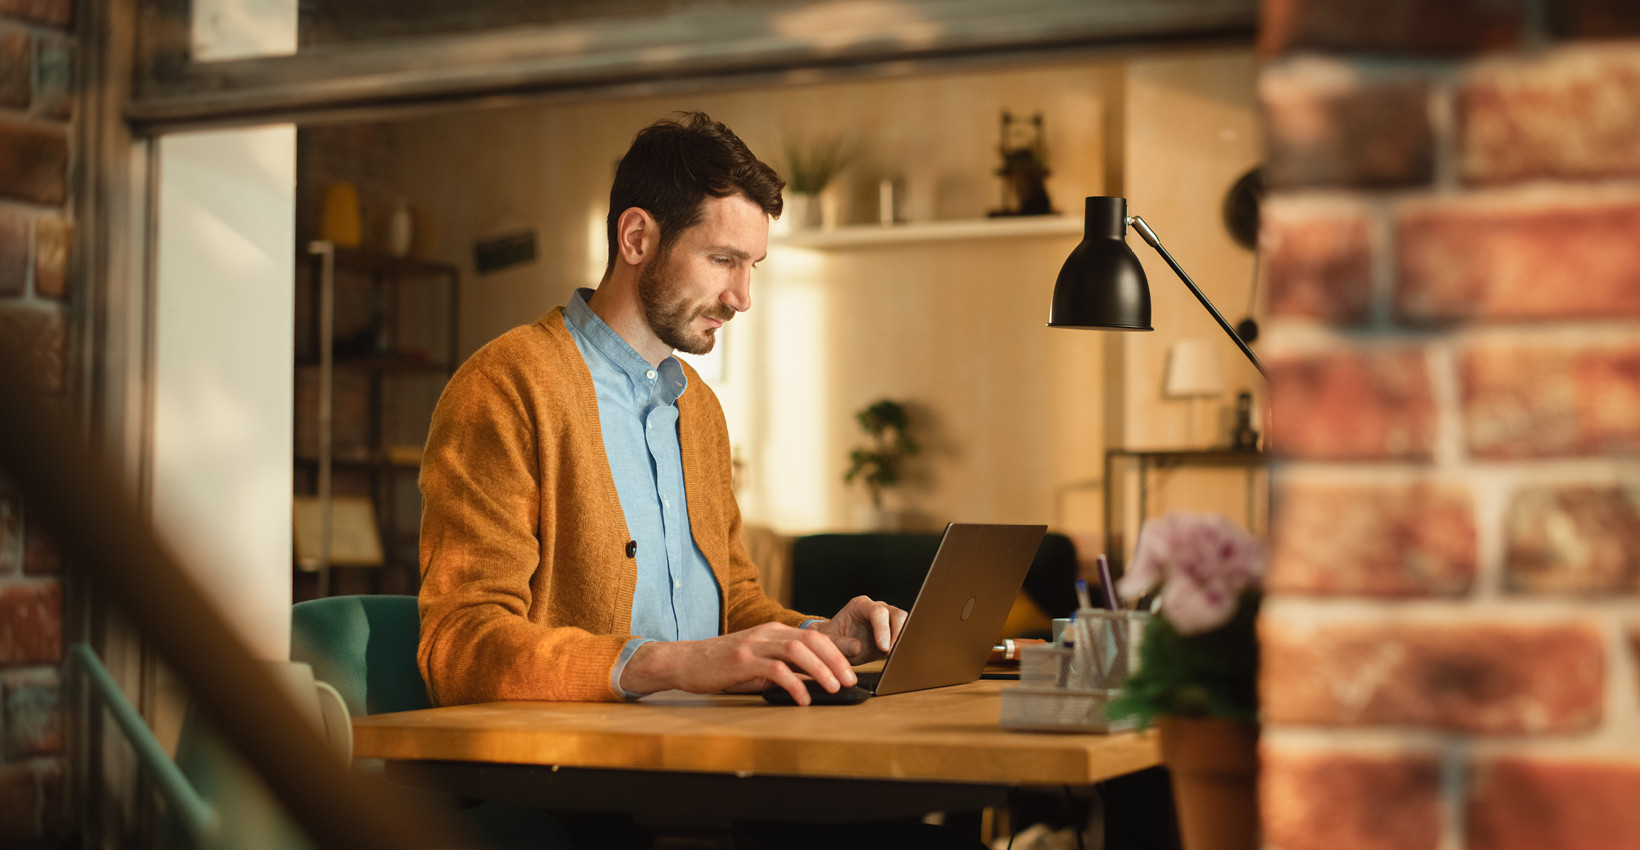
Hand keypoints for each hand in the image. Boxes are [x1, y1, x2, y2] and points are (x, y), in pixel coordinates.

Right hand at [619, 622, 857, 705]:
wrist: (684, 661)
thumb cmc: (721, 666)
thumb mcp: (757, 663)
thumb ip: (782, 666)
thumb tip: (813, 681)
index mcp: (773, 632)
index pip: (814, 636)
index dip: (836, 653)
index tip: (851, 671)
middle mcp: (767, 634)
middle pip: (811, 640)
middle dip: (835, 660)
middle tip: (849, 680)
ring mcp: (754, 645)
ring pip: (797, 651)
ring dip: (820, 670)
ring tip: (833, 688)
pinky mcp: (742, 661)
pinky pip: (775, 670)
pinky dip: (794, 684)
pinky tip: (802, 698)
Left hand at [814, 595, 907, 664]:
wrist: (835, 644)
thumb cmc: (832, 639)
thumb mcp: (831, 642)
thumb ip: (841, 644)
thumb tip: (858, 647)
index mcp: (860, 606)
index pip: (878, 611)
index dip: (883, 628)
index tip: (883, 647)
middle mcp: (876, 610)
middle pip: (897, 614)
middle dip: (897, 633)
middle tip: (890, 653)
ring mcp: (886, 621)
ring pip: (905, 624)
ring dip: (902, 640)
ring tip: (892, 656)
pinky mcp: (892, 634)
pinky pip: (904, 637)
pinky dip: (902, 646)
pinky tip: (896, 657)